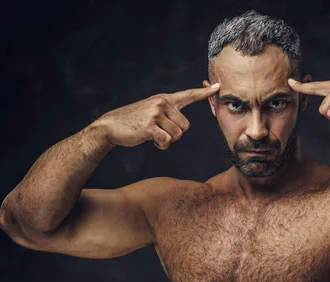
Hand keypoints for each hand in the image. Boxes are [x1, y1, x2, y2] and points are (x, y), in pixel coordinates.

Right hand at [92, 83, 220, 148]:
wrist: (111, 126)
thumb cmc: (134, 122)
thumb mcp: (153, 112)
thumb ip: (169, 114)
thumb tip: (183, 127)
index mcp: (165, 99)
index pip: (189, 95)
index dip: (205, 92)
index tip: (219, 86)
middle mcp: (162, 103)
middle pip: (186, 126)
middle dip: (175, 134)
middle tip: (158, 132)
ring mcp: (156, 113)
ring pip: (178, 135)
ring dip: (167, 141)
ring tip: (153, 135)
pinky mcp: (150, 125)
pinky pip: (167, 141)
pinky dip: (161, 146)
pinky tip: (151, 140)